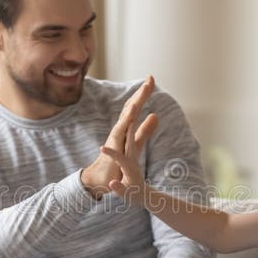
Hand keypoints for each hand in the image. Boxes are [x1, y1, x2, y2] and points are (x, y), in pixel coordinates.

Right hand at [81, 76, 158, 198]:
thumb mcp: (136, 144)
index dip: (143, 94)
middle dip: (140, 93)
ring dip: (133, 104)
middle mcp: (120, 129)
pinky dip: (125, 121)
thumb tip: (155, 115)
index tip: (152, 79)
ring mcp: (116, 137)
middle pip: (130, 107)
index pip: (135, 107)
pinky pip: (119, 133)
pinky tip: (132, 111)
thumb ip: (145, 130)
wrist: (102, 179)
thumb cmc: (116, 162)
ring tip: (143, 91)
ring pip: (125, 117)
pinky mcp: (113, 147)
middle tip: (151, 78)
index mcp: (126, 127)